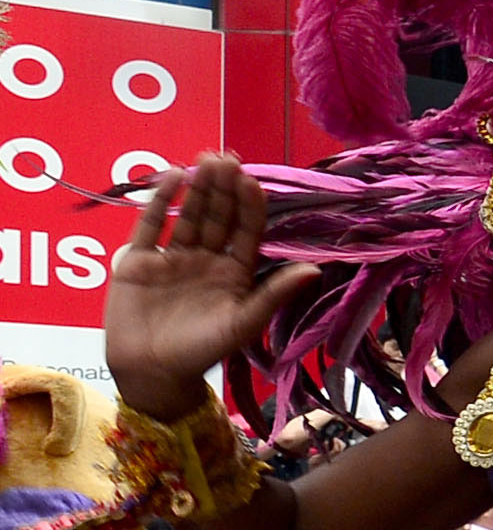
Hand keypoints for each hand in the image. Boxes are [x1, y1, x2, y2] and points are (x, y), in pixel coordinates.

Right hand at [105, 156, 320, 416]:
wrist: (152, 371)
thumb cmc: (203, 351)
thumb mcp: (244, 321)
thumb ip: (275, 293)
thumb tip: (315, 269)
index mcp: (235, 272)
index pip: (246, 231)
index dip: (250, 206)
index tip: (253, 181)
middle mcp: (206, 259)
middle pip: (218, 217)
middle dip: (223, 189)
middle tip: (226, 158)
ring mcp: (173, 257)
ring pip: (188, 216)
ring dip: (196, 189)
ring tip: (205, 160)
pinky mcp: (139, 261)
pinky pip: (151, 225)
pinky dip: (159, 202)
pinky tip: (172, 177)